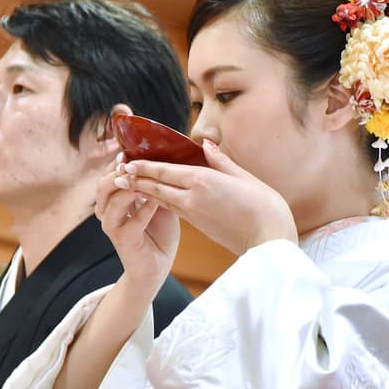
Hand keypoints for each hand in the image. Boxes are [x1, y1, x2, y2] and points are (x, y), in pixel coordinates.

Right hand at [96, 159, 179, 299]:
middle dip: (117, 171)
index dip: (118, 162)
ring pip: (110, 201)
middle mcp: (108, 211)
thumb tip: (165, 162)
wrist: (157, 266)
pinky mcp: (123, 240)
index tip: (130, 149)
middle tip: (131, 162)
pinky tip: (155, 201)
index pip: (110, 175)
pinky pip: (131, 221)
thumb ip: (158, 187)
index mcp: (114, 200)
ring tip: (142, 179)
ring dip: (127, 187)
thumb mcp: (161, 204)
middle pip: (103, 185)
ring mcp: (113, 226)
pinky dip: (143, 209)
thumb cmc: (159, 234)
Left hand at [119, 139, 296, 255]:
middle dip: (136, 178)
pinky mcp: (198, 226)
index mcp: (202, 181)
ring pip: (161, 199)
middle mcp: (192, 198)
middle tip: (119, 171)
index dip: (143, 165)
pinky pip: (173, 209)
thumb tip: (205, 146)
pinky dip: (160, 201)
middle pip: (156, 186)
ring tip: (129, 183)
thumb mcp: (244, 177)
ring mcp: (194, 214)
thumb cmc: (264, 207)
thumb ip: (220, 161)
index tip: (127, 160)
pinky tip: (155, 197)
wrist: (269, 242)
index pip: (164, 170)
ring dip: (144, 191)